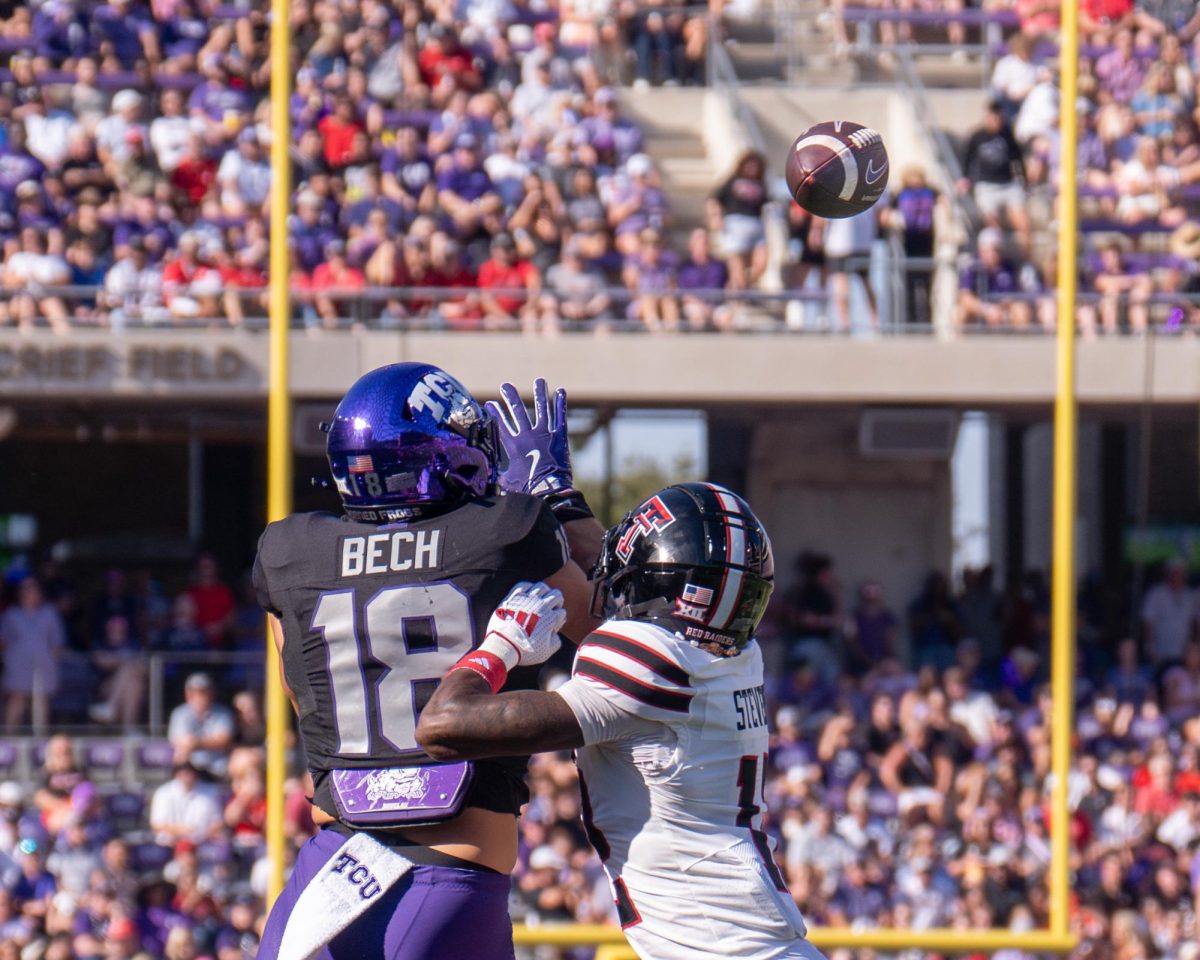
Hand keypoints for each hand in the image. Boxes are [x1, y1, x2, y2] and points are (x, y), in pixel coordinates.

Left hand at [478, 582, 565, 669]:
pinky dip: (528, 587)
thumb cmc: (524, 651)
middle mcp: (541, 606)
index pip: (562, 612)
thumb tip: (555, 633)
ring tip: (540, 599)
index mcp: (550, 618)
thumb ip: (556, 642)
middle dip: (557, 602)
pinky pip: (524, 585)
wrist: (503, 646)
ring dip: (544, 592)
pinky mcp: (514, 597)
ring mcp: (527, 599)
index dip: (559, 619)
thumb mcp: (546, 652)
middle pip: (556, 595)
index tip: (552, 625)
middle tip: (550, 609)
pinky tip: (527, 595)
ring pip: (542, 586)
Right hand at [486, 378, 573, 496]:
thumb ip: (498, 474)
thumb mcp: (507, 481)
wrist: (549, 490)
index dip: (495, 413)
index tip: (489, 403)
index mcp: (514, 445)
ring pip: (541, 409)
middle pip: (518, 412)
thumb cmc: (527, 489)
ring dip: (539, 393)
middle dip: (511, 397)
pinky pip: (560, 417)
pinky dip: (560, 403)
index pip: (501, 424)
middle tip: (505, 386)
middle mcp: (528, 436)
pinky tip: (560, 391)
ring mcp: (545, 434)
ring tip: (539, 380)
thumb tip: (486, 476)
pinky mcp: (560, 437)